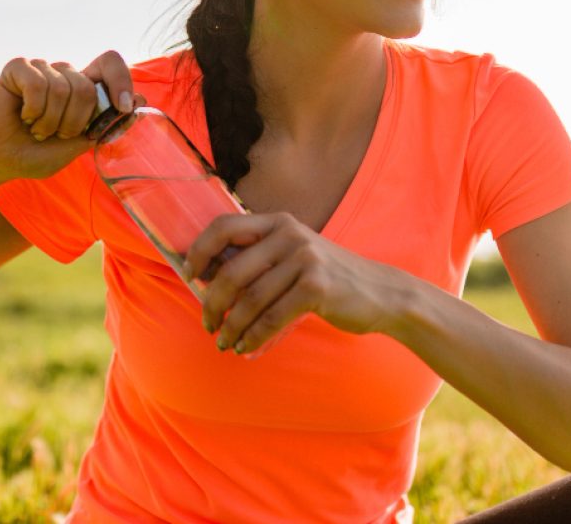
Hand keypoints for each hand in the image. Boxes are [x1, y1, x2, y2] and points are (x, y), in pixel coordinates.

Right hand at [0, 50, 143, 182]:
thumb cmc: (37, 154)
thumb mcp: (77, 146)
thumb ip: (104, 125)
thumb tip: (140, 100)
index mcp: (83, 87)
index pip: (110, 63)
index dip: (121, 80)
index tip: (123, 106)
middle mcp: (65, 73)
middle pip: (87, 87)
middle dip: (73, 122)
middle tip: (55, 134)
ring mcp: (42, 68)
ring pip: (62, 87)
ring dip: (49, 121)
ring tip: (36, 129)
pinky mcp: (18, 68)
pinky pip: (37, 83)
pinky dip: (33, 109)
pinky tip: (24, 115)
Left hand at [183, 212, 399, 354]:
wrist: (381, 293)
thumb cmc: (327, 278)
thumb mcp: (293, 255)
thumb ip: (257, 259)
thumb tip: (207, 277)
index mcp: (277, 221)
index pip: (223, 225)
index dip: (198, 250)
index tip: (188, 275)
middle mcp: (289, 234)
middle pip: (231, 270)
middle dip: (212, 302)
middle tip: (207, 324)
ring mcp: (304, 258)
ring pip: (250, 299)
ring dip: (232, 327)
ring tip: (226, 343)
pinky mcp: (317, 286)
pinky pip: (272, 317)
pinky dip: (255, 337)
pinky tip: (247, 348)